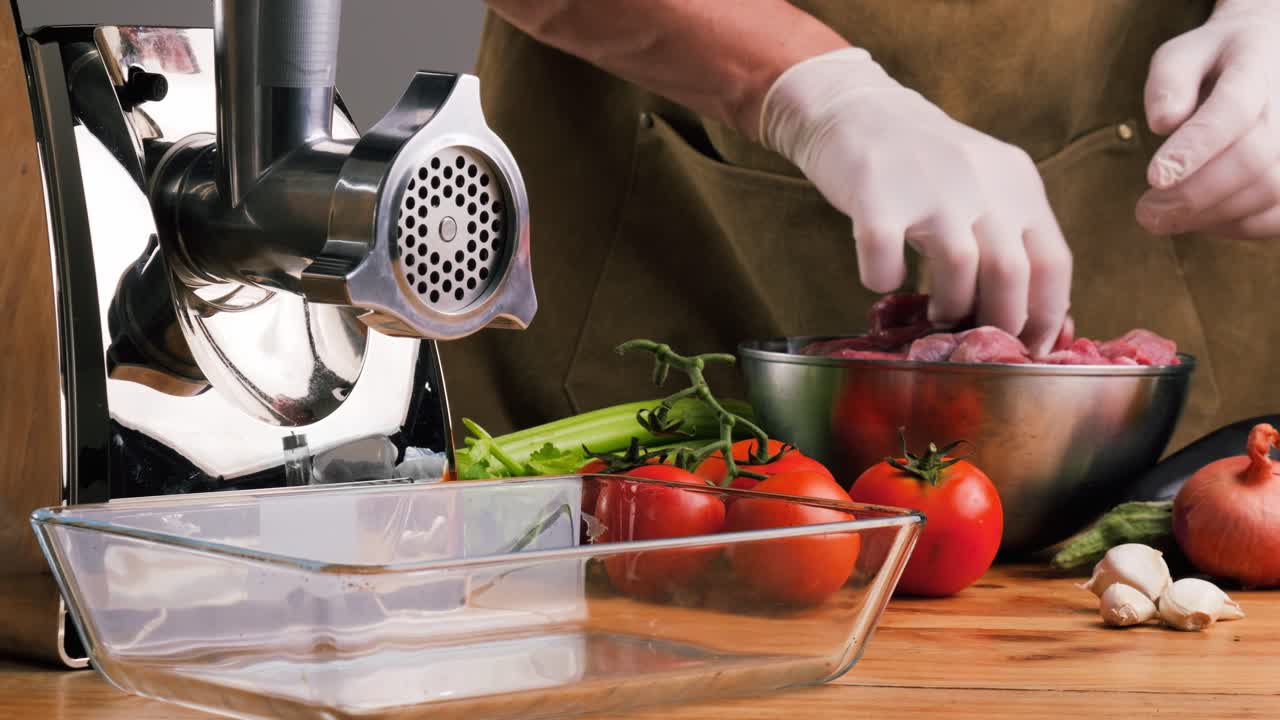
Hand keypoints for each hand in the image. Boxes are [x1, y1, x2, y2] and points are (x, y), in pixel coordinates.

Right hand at [759, 48, 1070, 354]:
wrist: (856, 108)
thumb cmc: (921, 161)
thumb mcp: (984, 183)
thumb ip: (1009, 234)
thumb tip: (1027, 315)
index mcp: (1018, 183)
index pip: (1053, 263)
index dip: (1045, 317)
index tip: (1027, 347)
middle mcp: (982, 182)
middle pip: (1011, 274)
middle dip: (996, 322)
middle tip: (975, 336)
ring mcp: (930, 187)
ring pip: (959, 269)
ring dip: (948, 307)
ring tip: (936, 313)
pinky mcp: (876, 194)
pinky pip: (885, 259)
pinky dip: (883, 281)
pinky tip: (884, 279)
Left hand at [1137, 0, 1279, 237]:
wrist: (1269, 58)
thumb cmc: (1214, 61)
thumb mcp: (1183, 54)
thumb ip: (1169, 82)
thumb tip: (1162, 122)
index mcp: (1257, 65)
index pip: (1233, 110)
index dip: (1194, 148)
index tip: (1154, 178)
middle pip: (1251, 160)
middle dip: (1192, 194)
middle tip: (1145, 212)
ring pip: (1268, 192)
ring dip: (1209, 215)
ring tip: (1163, 216)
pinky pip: (1277, 215)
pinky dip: (1234, 226)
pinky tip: (1199, 219)